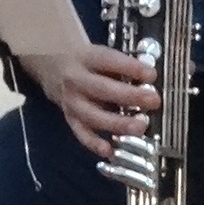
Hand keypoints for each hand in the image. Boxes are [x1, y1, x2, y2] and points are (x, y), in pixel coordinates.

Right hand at [22, 42, 161, 159]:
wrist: (50, 64)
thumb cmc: (86, 60)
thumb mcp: (100, 54)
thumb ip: (122, 66)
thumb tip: (149, 81)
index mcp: (86, 57)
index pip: (109, 60)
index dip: (131, 68)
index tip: (151, 75)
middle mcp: (75, 79)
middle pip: (102, 89)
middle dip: (129, 96)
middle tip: (153, 101)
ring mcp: (70, 101)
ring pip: (92, 115)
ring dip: (117, 123)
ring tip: (139, 127)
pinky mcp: (69, 118)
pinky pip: (81, 133)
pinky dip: (95, 144)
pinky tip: (110, 150)